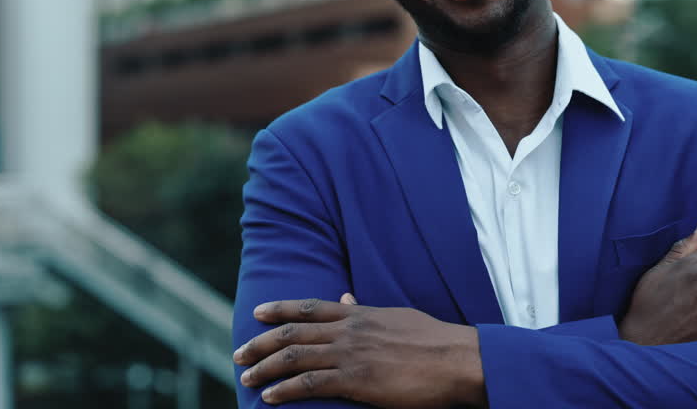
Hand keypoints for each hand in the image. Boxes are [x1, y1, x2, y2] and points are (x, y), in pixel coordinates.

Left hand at [234, 298, 486, 407]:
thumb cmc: (434, 341)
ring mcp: (351, 354)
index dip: (280, 309)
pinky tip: (268, 396)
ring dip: (265, 367)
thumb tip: (348, 300)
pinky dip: (284, 389)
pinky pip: (309, 384)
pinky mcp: (355, 380)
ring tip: (247, 377)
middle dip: (261, 343)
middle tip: (240, 353)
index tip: (258, 312)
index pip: (310, 307)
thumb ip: (366, 311)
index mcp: (360, 314)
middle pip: (293, 333)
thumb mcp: (397, 317)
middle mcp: (350, 329)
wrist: (456, 359)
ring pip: (295, 357)